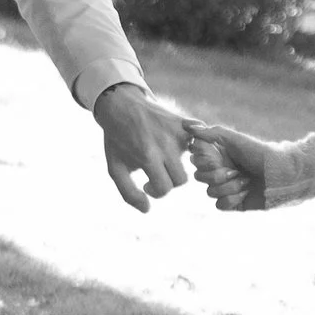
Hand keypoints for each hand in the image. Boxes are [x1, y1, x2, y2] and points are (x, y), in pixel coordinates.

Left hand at [93, 83, 190, 212]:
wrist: (120, 105)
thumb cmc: (117, 140)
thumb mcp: (115, 168)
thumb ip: (128, 194)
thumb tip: (147, 209)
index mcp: (147, 156)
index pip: (164, 188)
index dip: (156, 191)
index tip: (146, 184)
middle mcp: (165, 144)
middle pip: (181, 179)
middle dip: (168, 180)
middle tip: (156, 173)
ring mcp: (176, 132)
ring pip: (190, 164)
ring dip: (178, 165)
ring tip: (165, 160)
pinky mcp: (184, 123)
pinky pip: (198, 144)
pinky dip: (192, 148)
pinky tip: (176, 146)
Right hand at [185, 124, 269, 211]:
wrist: (282, 175)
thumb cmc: (259, 153)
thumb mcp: (235, 139)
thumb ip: (211, 133)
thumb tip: (188, 125)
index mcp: (218, 155)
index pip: (195, 161)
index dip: (204, 162)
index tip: (218, 158)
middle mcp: (219, 171)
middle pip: (199, 178)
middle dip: (217, 176)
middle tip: (235, 171)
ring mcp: (225, 188)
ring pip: (210, 192)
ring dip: (230, 187)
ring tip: (246, 181)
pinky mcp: (232, 203)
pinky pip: (220, 205)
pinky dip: (233, 199)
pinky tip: (246, 193)